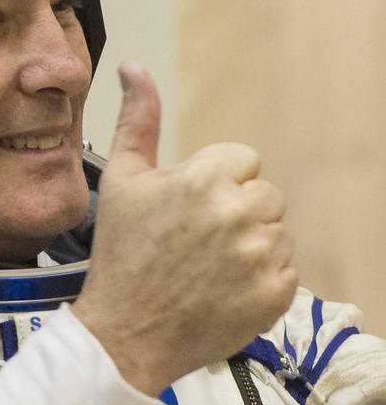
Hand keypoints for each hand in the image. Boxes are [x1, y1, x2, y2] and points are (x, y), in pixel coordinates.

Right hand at [72, 62, 296, 395]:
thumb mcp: (120, 183)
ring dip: (250, 249)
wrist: (123, 336)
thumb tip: (134, 68)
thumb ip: (137, 121)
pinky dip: (260, 283)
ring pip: (277, 234)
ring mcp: (261, 256)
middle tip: (195, 247)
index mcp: (206, 178)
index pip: (243, 162)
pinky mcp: (275, 294)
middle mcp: (239, 213)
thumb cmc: (119, 258)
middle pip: (264, 197)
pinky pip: (285, 273)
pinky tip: (222, 292)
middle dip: (236, 216)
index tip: (187, 215)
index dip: (215, 187)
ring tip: (207, 272)